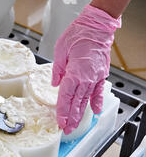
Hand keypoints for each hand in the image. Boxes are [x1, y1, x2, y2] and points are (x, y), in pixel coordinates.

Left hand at [52, 5, 120, 134]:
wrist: (97, 26)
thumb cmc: (77, 35)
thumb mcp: (60, 52)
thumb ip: (57, 70)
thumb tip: (54, 84)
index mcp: (74, 74)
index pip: (65, 98)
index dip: (62, 112)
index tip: (60, 122)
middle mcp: (86, 79)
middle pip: (76, 103)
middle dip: (71, 118)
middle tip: (66, 130)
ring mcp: (95, 78)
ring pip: (86, 100)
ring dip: (81, 113)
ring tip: (76, 125)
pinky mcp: (101, 74)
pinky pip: (99, 91)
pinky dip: (97, 101)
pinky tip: (95, 111)